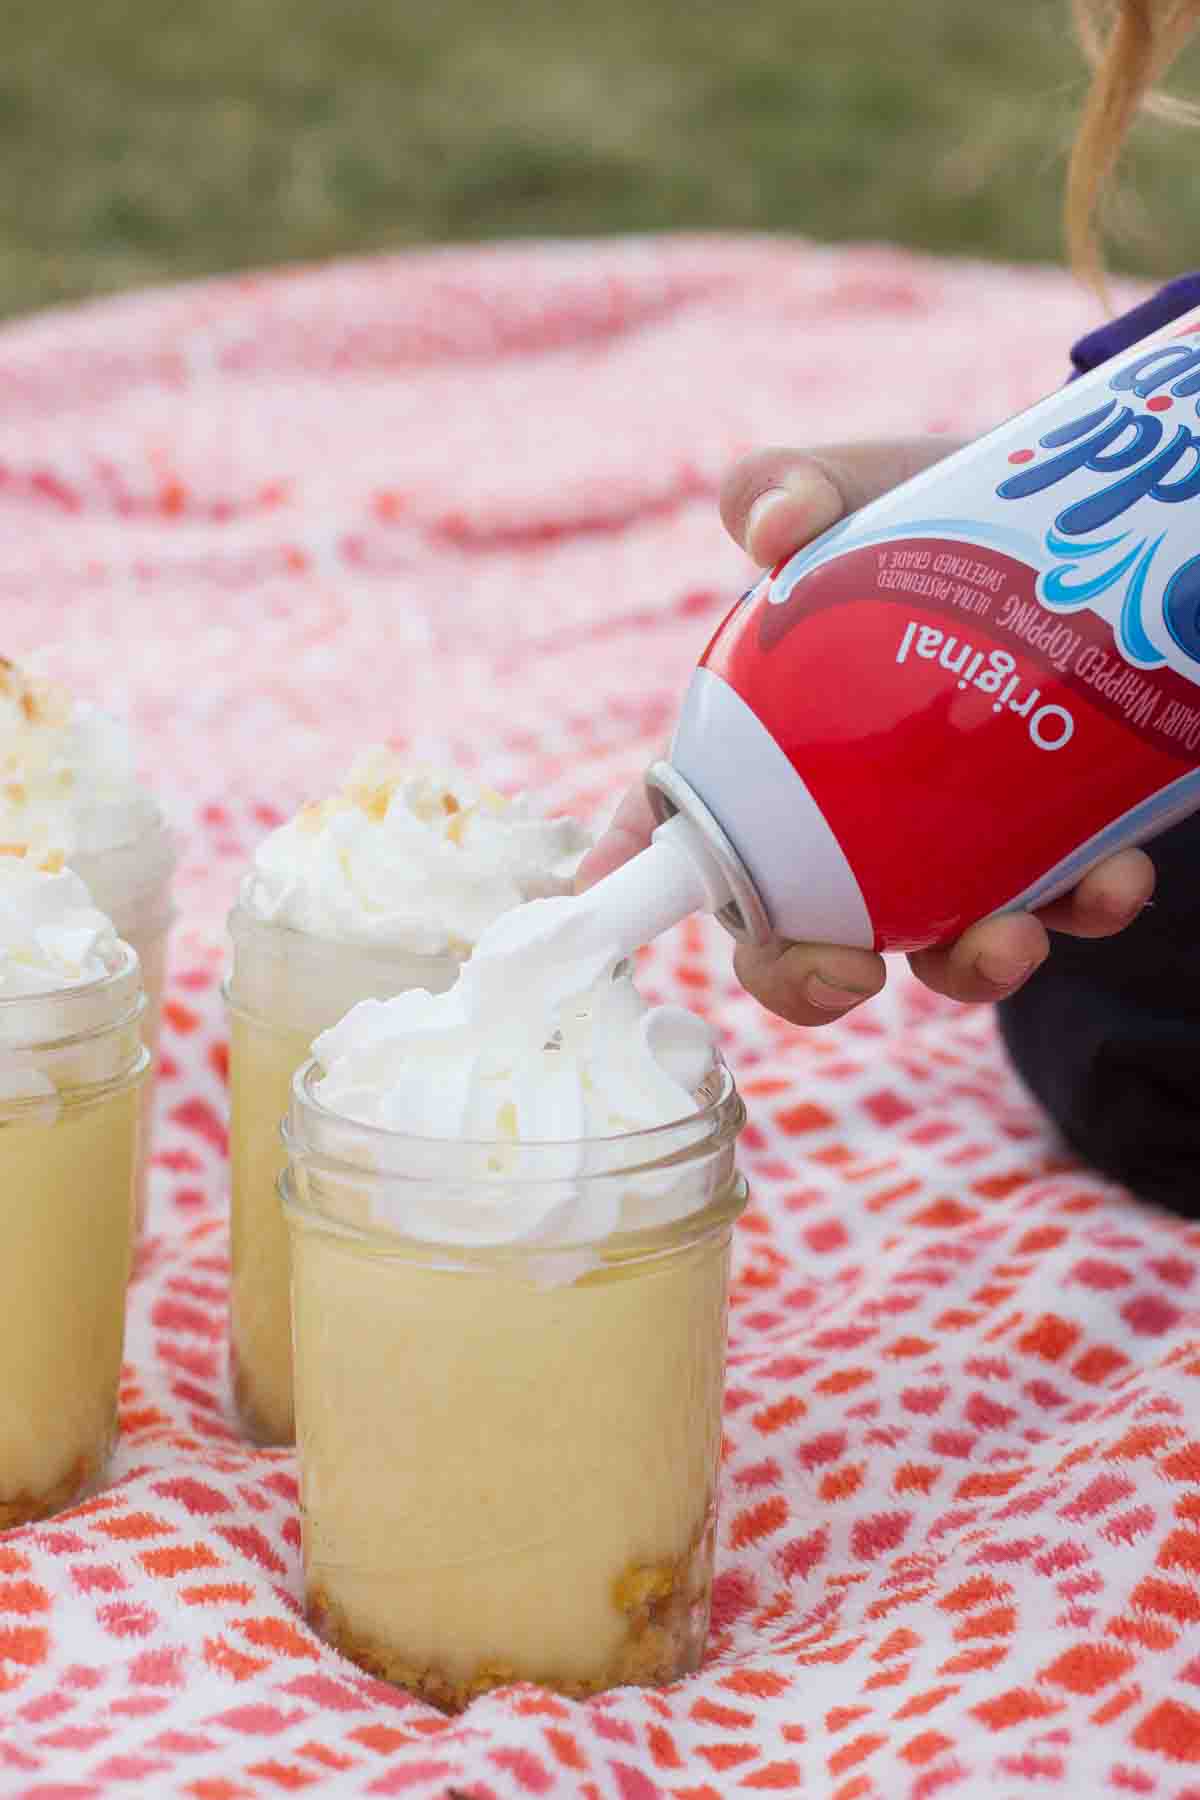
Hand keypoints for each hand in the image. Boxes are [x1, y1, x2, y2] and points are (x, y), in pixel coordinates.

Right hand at [576, 441, 1155, 1025]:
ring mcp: (953, 838)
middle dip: (807, 978)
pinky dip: (1088, 906)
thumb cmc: (944, 508)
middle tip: (848, 974)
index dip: (632, 872)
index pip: (684, 816)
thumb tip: (773, 526)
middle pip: (796, 930)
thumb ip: (795, 482)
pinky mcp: (1053, 839)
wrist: (1088, 522)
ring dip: (970, 967)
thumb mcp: (867, 486)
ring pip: (939, 946)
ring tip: (1014, 936)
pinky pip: (1067, 901)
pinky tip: (1113, 876)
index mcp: (775, 745)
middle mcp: (852, 817)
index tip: (599, 909)